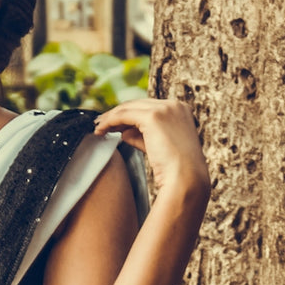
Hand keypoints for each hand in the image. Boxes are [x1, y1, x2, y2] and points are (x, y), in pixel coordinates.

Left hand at [94, 96, 209, 200]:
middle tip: (101, 125)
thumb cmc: (175, 170)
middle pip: (137, 105)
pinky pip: (124, 115)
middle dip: (117, 114)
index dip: (129, 115)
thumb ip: (142, 137)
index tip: (113, 125)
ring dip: (110, 117)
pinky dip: (110, 121)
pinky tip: (101, 130)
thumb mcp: (158, 147)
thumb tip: (124, 132)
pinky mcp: (153, 117)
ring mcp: (165, 109)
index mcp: (180, 110)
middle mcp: (174, 106)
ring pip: (129, 108)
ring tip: (98, 128)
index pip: (148, 108)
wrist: (186, 179)